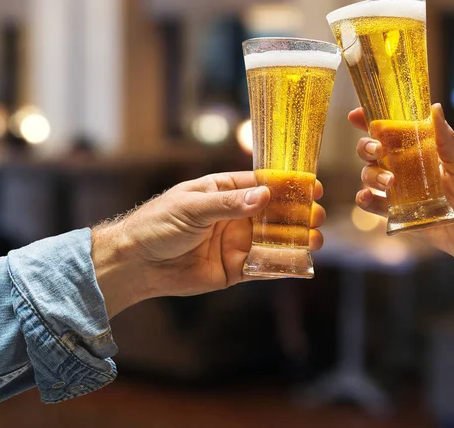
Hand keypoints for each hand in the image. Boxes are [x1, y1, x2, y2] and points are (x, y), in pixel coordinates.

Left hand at [91, 171, 325, 316]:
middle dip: (297, 214)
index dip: (287, 185)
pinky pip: (263, 266)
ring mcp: (237, 242)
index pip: (262, 184)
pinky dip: (282, 265)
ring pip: (274, 240)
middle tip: (316, 216)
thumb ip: (229, 204)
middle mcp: (235, 216)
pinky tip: (301, 263)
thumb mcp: (192, 207)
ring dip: (295, 239)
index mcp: (224, 191)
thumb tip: (265, 196)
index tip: (311, 186)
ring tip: (315, 239)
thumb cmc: (158, 224)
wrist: (137, 263)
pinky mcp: (235, 269)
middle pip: (274, 213)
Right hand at [349, 104, 453, 277]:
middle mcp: (404, 169)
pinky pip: (373, 204)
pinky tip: (367, 197)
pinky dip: (364, 199)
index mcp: (419, 151)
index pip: (390, 132)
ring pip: (369, 176)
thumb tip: (435, 108)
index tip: (356, 115)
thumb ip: (446, 142)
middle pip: (372, 152)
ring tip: (389, 182)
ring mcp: (398, 191)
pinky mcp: (396, 214)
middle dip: (366, 147)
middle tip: (377, 150)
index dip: (369, 121)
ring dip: (371, 175)